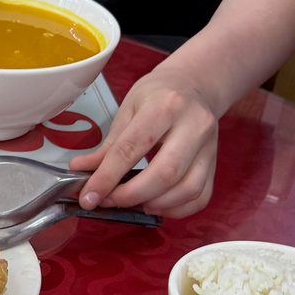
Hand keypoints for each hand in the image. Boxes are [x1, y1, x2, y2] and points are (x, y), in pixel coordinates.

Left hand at [68, 68, 218, 216]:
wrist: (193, 85)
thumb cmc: (157, 95)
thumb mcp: (127, 109)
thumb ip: (107, 145)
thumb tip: (80, 172)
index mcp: (165, 106)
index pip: (132, 148)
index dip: (107, 177)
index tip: (89, 196)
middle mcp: (194, 125)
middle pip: (165, 173)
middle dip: (130, 195)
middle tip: (108, 201)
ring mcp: (209, 146)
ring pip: (187, 189)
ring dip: (154, 204)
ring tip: (131, 203)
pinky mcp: (214, 163)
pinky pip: (200, 196)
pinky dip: (175, 209)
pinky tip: (154, 204)